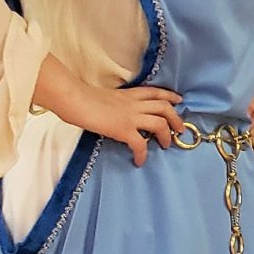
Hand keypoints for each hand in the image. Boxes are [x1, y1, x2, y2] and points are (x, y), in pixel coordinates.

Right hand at [64, 84, 185, 166]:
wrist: (74, 99)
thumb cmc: (81, 96)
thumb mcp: (105, 95)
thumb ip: (115, 102)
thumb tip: (114, 111)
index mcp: (128, 94)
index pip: (154, 92)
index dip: (169, 96)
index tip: (178, 100)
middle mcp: (133, 104)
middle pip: (164, 107)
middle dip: (176, 118)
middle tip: (179, 129)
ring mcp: (130, 117)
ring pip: (160, 123)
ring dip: (166, 135)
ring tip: (165, 145)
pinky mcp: (123, 130)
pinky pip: (140, 144)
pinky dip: (143, 154)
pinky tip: (140, 161)